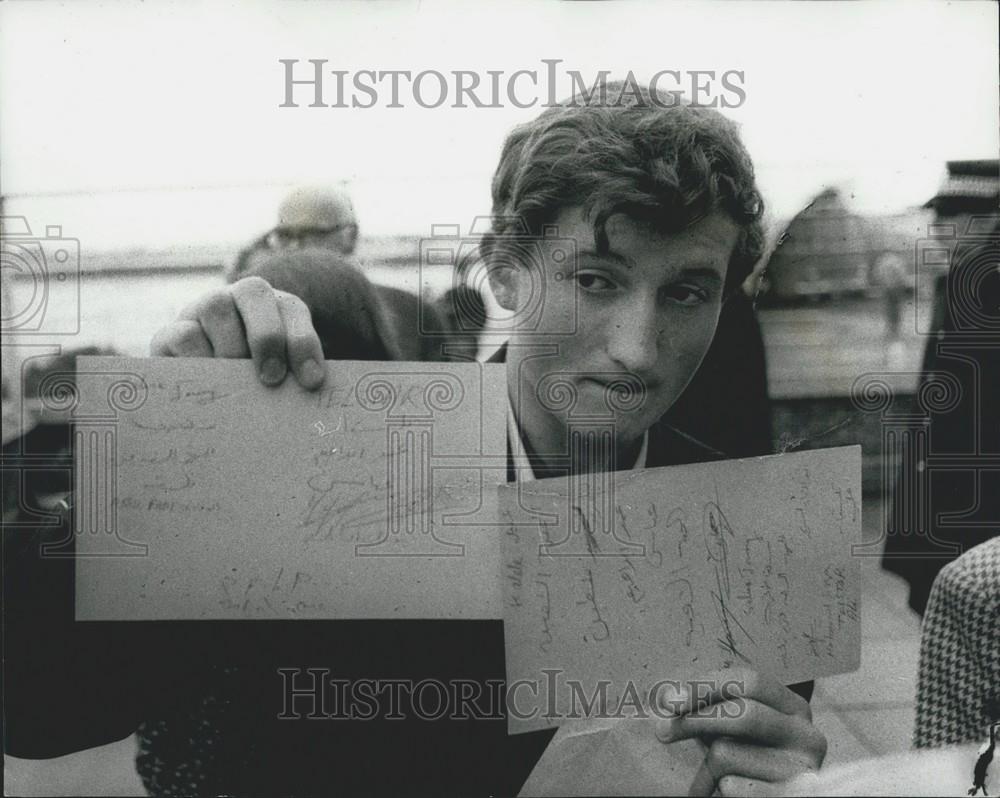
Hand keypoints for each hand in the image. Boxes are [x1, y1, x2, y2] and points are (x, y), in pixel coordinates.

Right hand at [150, 276, 325, 388]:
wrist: (201, 393)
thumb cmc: (251, 384)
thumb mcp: (277, 375)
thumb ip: (292, 378)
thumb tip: (308, 393)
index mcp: (271, 305)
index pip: (292, 309)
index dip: (304, 342)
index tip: (312, 381)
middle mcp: (234, 298)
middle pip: (253, 292)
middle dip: (268, 336)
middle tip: (272, 378)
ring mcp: (199, 311)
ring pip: (216, 307)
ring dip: (232, 347)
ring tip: (238, 384)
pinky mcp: (170, 333)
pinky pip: (183, 335)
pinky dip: (200, 359)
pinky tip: (211, 386)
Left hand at [653, 669, 826, 795]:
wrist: (768, 797)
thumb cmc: (745, 759)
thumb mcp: (731, 727)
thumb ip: (708, 706)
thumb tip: (668, 698)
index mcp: (793, 708)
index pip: (749, 681)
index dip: (706, 685)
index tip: (670, 699)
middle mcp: (807, 735)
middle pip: (744, 713)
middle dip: (695, 719)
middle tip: (661, 730)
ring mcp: (802, 770)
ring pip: (728, 753)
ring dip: (706, 766)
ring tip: (710, 776)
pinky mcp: (791, 797)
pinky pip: (732, 786)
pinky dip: (715, 787)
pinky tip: (723, 790)